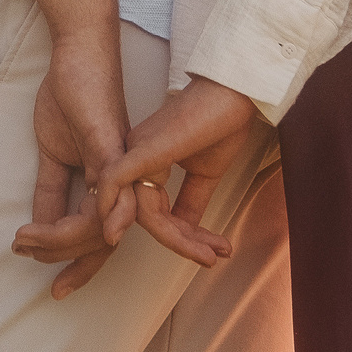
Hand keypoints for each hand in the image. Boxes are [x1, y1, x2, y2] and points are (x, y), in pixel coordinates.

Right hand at [4, 27, 128, 297]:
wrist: (78, 55)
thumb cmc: (70, 98)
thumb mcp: (53, 155)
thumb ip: (50, 191)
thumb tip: (39, 228)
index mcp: (109, 188)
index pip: (98, 239)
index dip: (79, 267)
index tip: (56, 290)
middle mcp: (121, 185)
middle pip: (101, 242)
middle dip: (73, 265)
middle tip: (41, 274)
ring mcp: (120, 169)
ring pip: (102, 226)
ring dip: (62, 240)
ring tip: (27, 239)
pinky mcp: (113, 149)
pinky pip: (114, 191)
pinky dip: (107, 216)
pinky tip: (95, 233)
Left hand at [93, 77, 258, 267]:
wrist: (234, 93)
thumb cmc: (221, 123)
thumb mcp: (205, 173)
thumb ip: (191, 201)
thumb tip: (186, 231)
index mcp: (148, 162)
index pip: (156, 212)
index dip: (184, 237)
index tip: (214, 252)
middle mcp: (135, 157)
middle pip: (148, 216)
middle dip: (181, 242)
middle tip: (211, 258)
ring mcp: (136, 152)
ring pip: (142, 211)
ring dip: (176, 238)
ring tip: (207, 252)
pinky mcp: (141, 147)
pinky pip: (116, 181)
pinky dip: (117, 210)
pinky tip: (124, 234)